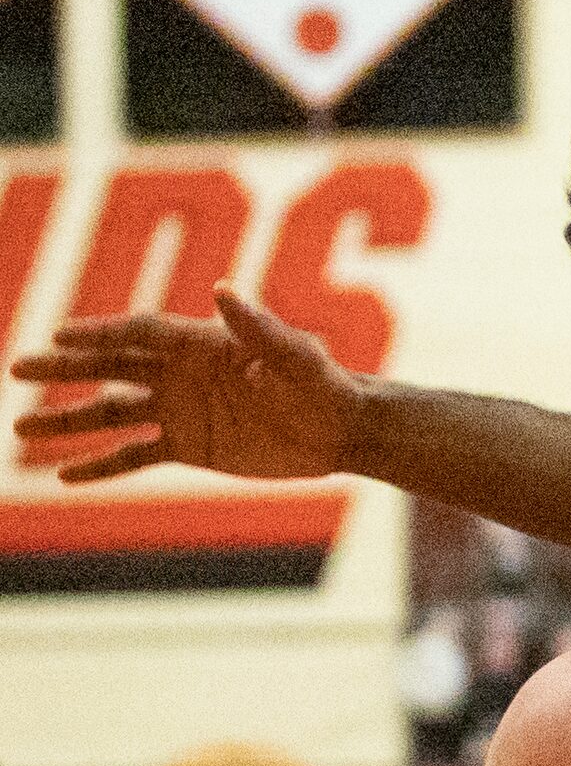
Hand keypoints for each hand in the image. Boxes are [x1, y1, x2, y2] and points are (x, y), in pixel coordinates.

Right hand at [9, 286, 357, 482]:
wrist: (343, 432)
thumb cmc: (325, 387)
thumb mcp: (297, 359)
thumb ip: (259, 329)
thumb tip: (224, 288)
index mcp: (203, 344)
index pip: (139, 333)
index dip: (100, 332)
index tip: (59, 335)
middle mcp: (182, 373)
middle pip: (112, 366)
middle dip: (65, 366)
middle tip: (18, 366)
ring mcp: (181, 410)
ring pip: (112, 414)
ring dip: (68, 420)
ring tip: (22, 425)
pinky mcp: (189, 446)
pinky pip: (135, 456)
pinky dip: (101, 466)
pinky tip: (63, 477)